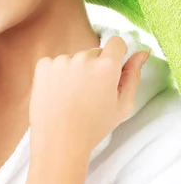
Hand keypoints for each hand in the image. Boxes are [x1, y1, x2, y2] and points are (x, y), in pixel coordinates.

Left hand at [28, 36, 149, 157]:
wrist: (59, 141)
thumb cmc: (93, 127)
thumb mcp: (123, 105)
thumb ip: (133, 75)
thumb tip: (140, 53)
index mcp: (106, 66)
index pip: (116, 43)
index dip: (115, 56)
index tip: (110, 71)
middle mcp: (83, 58)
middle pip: (94, 53)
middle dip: (94, 67)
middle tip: (90, 94)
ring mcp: (61, 60)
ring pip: (74, 59)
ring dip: (75, 71)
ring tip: (72, 98)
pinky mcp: (43, 65)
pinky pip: (55, 63)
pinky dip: (56, 74)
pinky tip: (58, 94)